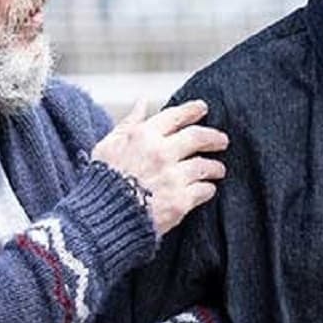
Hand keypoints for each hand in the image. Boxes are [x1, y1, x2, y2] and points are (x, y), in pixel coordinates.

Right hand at [91, 99, 228, 236]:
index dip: (192, 110)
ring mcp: (173, 177)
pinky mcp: (180, 201)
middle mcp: (162, 153)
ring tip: (218, 170)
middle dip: (213, 137)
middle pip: (198, 137)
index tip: (202, 109)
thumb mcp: (108, 145)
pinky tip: (208, 189)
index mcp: (143, 136)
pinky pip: (204, 191)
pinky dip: (208, 189)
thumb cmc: (101, 182)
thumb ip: (128, 123)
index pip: (176, 116)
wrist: (100, 219)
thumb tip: (141, 102)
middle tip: (222, 140)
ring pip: (205, 165)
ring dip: (215, 167)